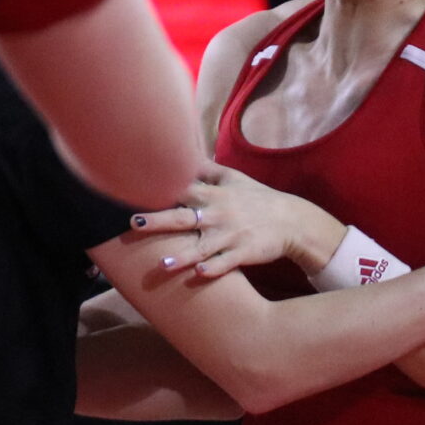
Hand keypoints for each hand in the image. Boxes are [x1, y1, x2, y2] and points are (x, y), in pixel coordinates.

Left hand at [121, 166, 343, 279]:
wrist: (291, 220)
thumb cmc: (257, 198)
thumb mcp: (233, 178)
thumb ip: (206, 168)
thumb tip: (183, 151)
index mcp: (214, 195)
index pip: (181, 189)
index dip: (158, 188)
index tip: (133, 188)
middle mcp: (219, 214)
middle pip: (184, 218)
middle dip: (159, 221)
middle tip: (134, 223)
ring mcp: (231, 235)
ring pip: (203, 246)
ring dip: (183, 255)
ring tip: (163, 264)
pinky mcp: (244, 253)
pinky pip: (226, 262)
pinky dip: (214, 268)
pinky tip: (199, 274)